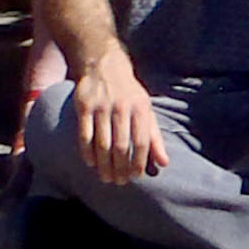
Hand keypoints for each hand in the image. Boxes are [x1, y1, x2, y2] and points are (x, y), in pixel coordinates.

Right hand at [70, 50, 168, 185]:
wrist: (104, 66)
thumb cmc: (129, 94)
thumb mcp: (146, 110)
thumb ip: (154, 137)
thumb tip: (164, 163)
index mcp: (140, 108)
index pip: (141, 142)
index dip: (139, 163)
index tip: (135, 177)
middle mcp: (121, 107)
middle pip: (120, 146)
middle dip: (120, 168)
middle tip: (118, 182)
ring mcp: (101, 106)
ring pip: (101, 144)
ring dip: (103, 165)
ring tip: (106, 178)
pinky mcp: (83, 106)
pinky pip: (84, 135)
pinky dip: (87, 153)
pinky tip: (91, 164)